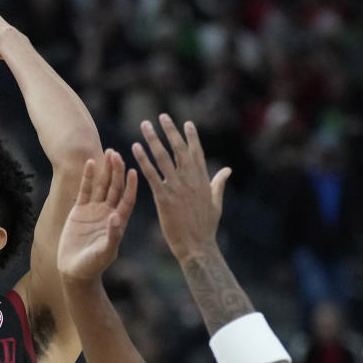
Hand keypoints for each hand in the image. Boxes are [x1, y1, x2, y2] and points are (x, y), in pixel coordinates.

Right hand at [58, 149, 136, 281]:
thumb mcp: (105, 252)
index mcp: (118, 222)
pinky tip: (90, 163)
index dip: (131, 186)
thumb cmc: (93, 265)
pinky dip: (88, 177)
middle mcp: (108, 212)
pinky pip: (85, 190)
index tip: (134, 171)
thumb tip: (116, 218)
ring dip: (105, 170)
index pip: (127, 200)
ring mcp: (94, 210)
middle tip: (118, 154)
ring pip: (102, 185)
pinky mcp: (79, 210)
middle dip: (117, 171)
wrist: (74, 270)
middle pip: (115, 188)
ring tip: (108, 152)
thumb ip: (112, 235)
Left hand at [131, 114, 231, 261]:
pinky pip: (151, 174)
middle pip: (179, 149)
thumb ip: (218, 183)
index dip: (191, 137)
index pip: (196, 152)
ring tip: (144, 125)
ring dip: (153, 139)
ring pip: (163, 157)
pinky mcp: (164, 197)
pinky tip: (135, 147)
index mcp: (203, 180)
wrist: (197, 247)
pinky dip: (143, 159)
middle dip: (170, 131)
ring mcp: (177, 187)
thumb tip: (227, 170)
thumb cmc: (206, 228)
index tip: (186, 123)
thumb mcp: (216, 202)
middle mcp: (190, 179)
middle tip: (162, 116)